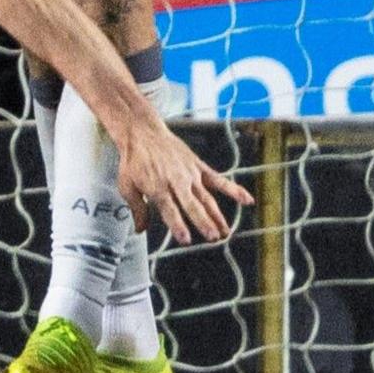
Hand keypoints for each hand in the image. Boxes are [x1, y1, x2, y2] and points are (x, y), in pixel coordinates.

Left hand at [113, 119, 253, 245]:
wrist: (142, 133)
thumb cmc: (134, 160)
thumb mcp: (126, 185)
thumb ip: (138, 209)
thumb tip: (141, 230)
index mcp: (158, 187)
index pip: (170, 211)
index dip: (178, 226)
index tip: (186, 239)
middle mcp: (176, 181)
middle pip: (192, 205)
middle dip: (203, 222)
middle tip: (213, 237)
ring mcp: (190, 174)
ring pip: (206, 198)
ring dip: (217, 216)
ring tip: (225, 232)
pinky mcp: (198, 167)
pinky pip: (218, 180)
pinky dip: (233, 189)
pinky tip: (247, 200)